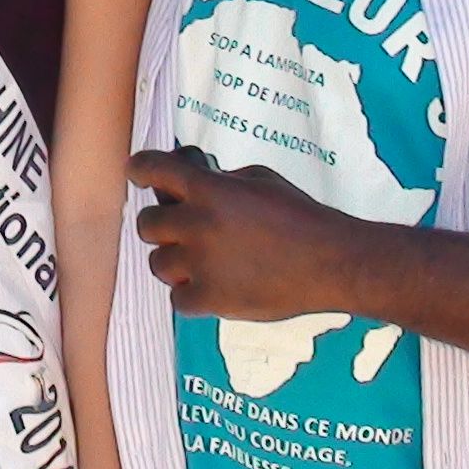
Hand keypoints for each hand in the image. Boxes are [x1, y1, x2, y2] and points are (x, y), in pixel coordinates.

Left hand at [128, 146, 366, 321]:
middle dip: (162, 223)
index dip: (140, 168)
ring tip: (201, 260)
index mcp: (209, 190)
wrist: (332, 263)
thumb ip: (219, 182)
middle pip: (147, 224)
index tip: (136, 172)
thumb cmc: (300, 217)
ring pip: (157, 264)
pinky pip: (177, 299)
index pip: (153, 169)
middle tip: (181, 228)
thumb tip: (190, 186)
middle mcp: (198, 225)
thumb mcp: (259, 180)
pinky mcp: (211, 300)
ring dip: (174, 260)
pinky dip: (190, 294)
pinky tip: (211, 285)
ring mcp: (201, 265)